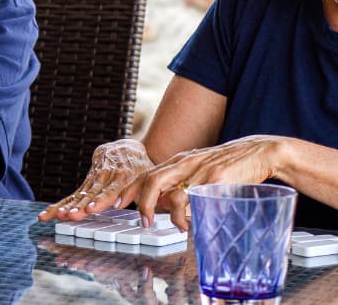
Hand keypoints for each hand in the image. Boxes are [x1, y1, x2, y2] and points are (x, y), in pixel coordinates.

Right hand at [39, 139, 152, 221]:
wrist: (125, 149)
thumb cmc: (139, 166)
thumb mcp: (144, 175)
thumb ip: (133, 190)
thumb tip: (119, 205)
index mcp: (121, 175)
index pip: (109, 190)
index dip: (100, 200)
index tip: (90, 209)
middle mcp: (103, 176)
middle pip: (90, 193)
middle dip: (79, 205)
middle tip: (69, 215)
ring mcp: (92, 179)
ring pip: (79, 194)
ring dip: (67, 206)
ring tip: (57, 215)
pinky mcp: (85, 183)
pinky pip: (72, 195)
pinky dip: (60, 204)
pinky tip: (46, 215)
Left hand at [123, 135, 288, 229]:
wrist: (260, 151)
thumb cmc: (229, 164)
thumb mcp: (199, 169)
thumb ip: (180, 184)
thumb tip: (164, 205)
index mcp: (179, 160)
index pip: (145, 173)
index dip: (129, 189)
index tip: (117, 204)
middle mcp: (185, 163)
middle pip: (151, 180)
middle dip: (141, 203)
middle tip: (143, 221)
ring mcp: (200, 170)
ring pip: (171, 192)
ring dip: (166, 213)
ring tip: (173, 226)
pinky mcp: (217, 179)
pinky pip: (195, 199)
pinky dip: (186, 215)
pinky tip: (188, 224)